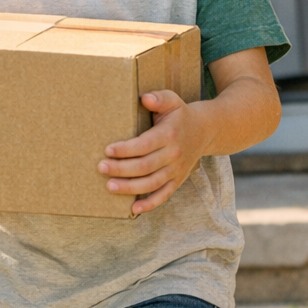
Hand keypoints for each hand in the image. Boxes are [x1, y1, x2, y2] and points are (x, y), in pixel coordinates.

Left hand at [99, 90, 208, 214]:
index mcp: (169, 135)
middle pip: (145, 166)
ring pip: (151, 183)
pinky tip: (133, 209)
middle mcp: (174, 155)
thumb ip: (159, 98)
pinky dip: (149, 204)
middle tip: (101, 167)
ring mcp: (176, 170)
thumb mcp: (172, 101)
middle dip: (121, 169)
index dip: (125, 149)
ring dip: (129, 187)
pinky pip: (163, 195)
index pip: (145, 145)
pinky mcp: (177, 181)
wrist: (205, 131)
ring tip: (109, 186)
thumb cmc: (180, 115)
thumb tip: (145, 98)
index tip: (108, 150)